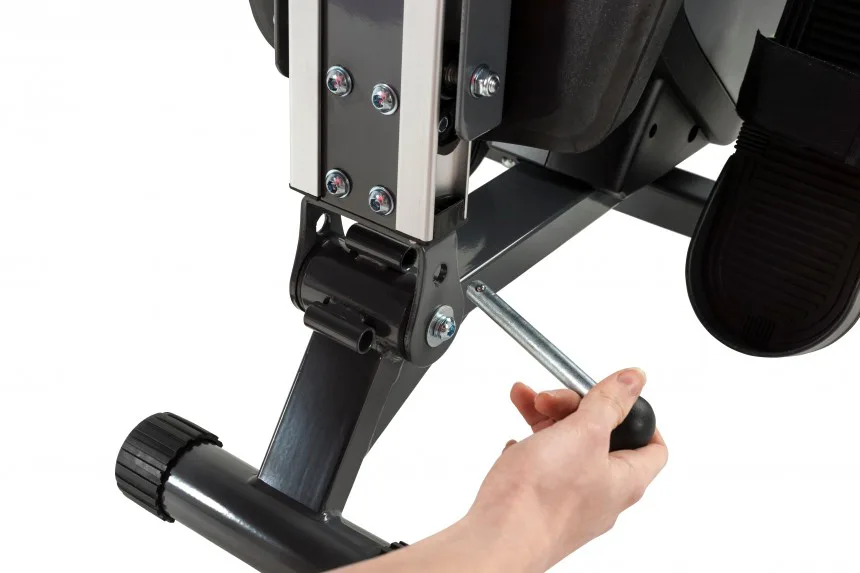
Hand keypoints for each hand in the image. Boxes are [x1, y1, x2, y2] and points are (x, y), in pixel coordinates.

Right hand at [465, 369, 667, 570]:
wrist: (498, 537)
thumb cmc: (542, 496)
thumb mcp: (584, 433)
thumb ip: (610, 402)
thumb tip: (635, 379)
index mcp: (625, 480)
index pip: (653, 447)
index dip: (639, 417)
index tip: (615, 396)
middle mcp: (601, 495)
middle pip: (601, 439)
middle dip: (574, 408)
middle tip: (550, 398)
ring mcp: (569, 502)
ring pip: (566, 449)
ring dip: (546, 420)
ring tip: (524, 401)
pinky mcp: (540, 506)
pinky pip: (541, 468)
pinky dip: (531, 447)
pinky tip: (516, 442)